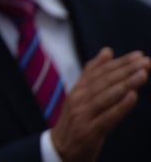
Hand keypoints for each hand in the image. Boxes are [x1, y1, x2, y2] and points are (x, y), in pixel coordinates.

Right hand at [49, 47, 149, 161]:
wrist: (60, 150)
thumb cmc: (75, 122)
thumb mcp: (81, 96)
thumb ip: (93, 74)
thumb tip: (107, 51)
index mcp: (78, 90)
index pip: (100, 72)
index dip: (120, 63)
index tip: (138, 55)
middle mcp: (78, 100)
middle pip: (104, 82)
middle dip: (126, 70)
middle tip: (145, 61)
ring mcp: (83, 115)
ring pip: (107, 96)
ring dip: (126, 84)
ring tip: (143, 74)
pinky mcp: (89, 132)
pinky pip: (107, 117)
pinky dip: (120, 106)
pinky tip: (133, 97)